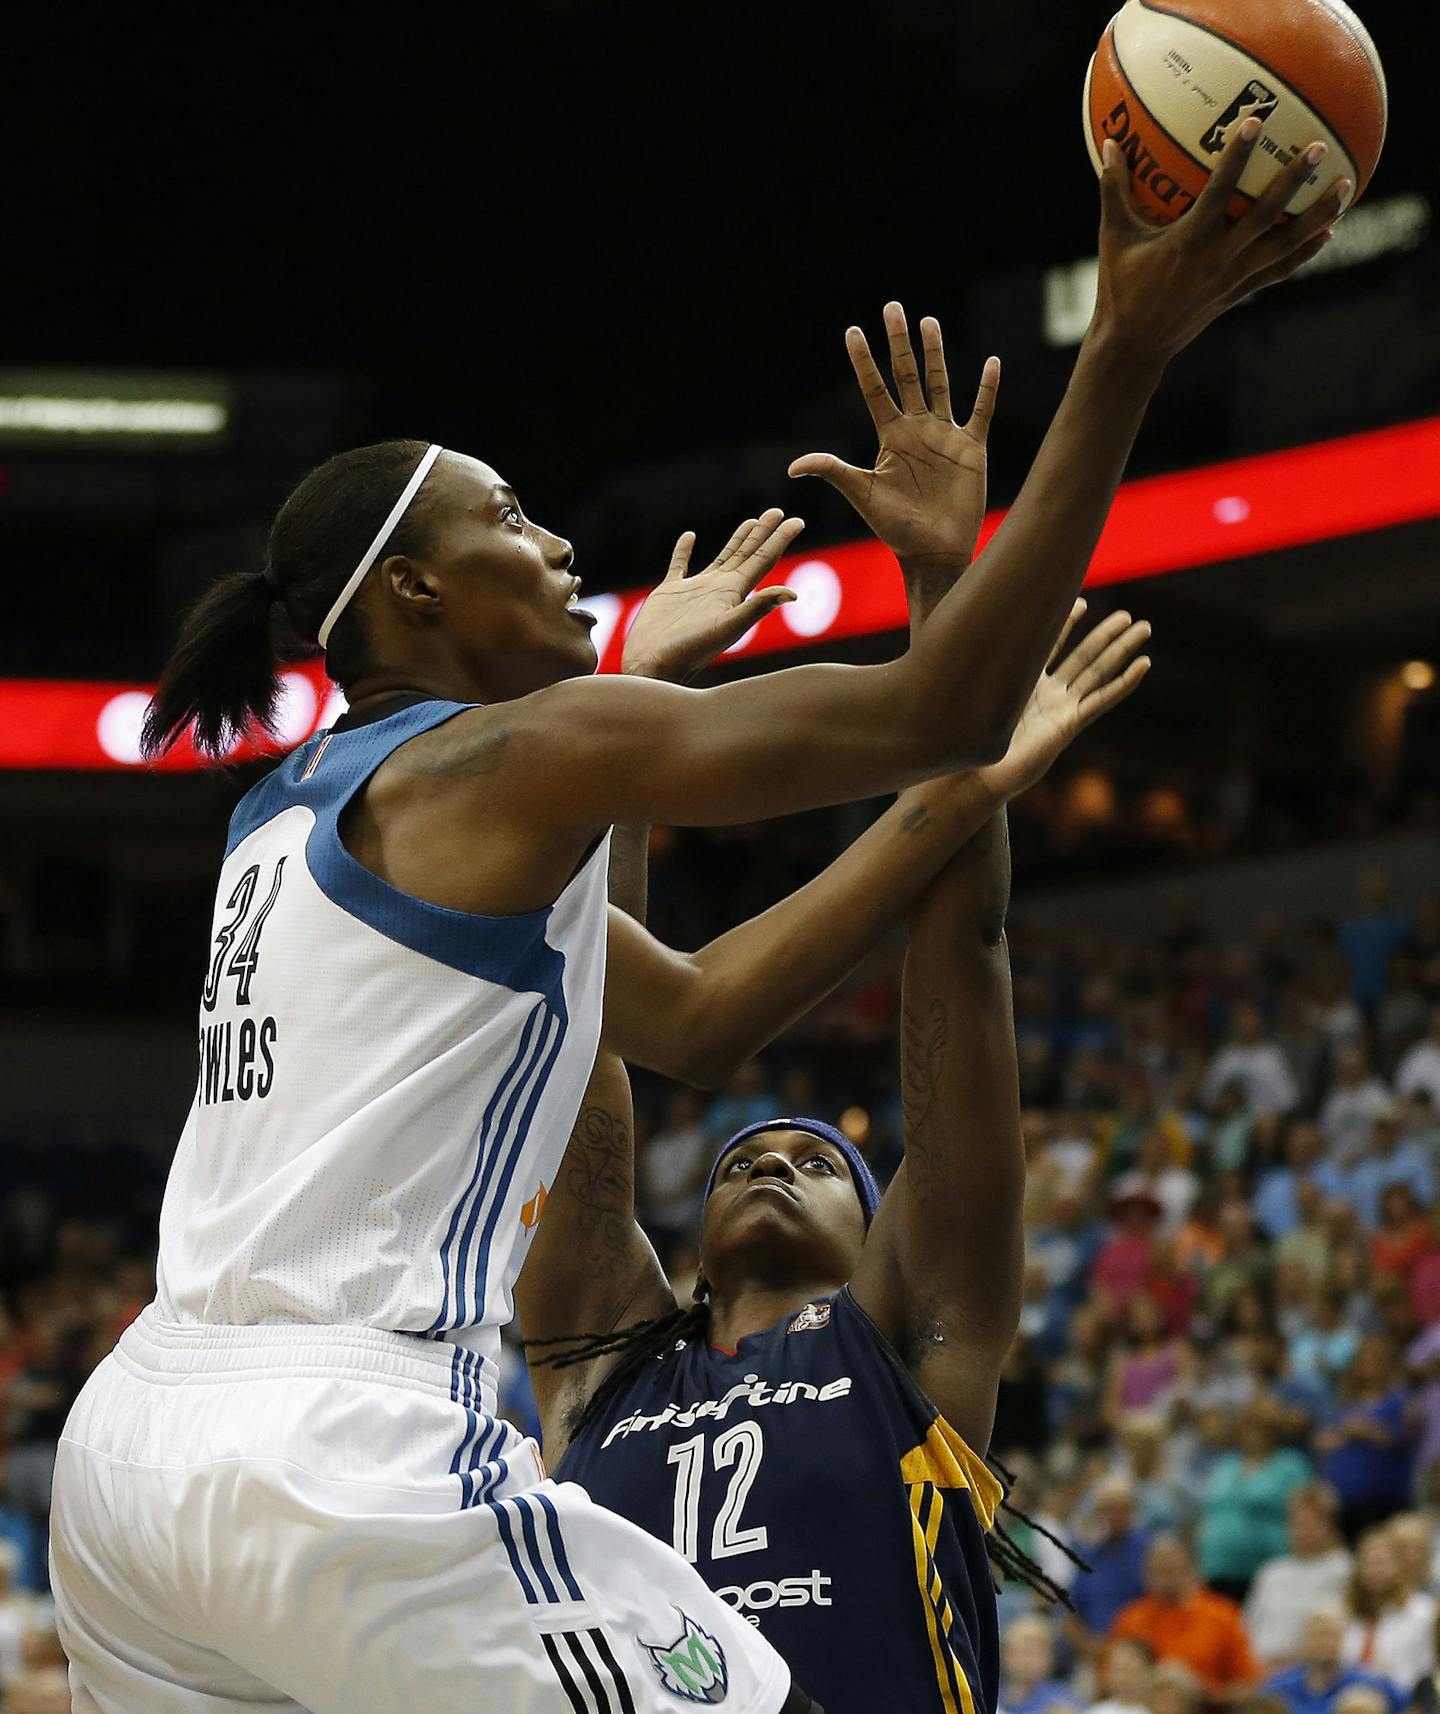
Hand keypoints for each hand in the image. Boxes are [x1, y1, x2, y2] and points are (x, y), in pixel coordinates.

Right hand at [620, 509, 801, 683]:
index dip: (780, 539)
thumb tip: (792, 594)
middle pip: (747, 554)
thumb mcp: (727, 628)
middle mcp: (719, 590)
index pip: (763, 560)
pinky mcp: (670, 592)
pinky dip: (683, 549)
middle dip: (763, 533)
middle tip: (777, 512)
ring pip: (722, 557)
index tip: (796, 520)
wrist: (653, 665)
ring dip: (737, 540)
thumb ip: (756, 608)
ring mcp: (695, 591)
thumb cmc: (690, 651)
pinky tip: (689, 536)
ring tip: (750, 521)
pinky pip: (679, 564)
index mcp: (734, 594)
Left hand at [788, 305, 1000, 567]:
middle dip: (899, 343)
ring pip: (940, 384)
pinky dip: (987, 389)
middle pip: (906, 376)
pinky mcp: (972, 449)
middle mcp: (917, 430)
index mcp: (890, 437)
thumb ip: (833, 471)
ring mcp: (945, 436)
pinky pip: (981, 412)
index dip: (864, 362)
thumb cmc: (895, 528)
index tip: (852, 331)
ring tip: (930, 322)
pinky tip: (992, 363)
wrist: (933, 552)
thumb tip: (793, 466)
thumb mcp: (861, 494)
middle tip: (893, 307)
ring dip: (935, 354)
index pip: (874, 390)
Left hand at [979, 600, 1150, 800]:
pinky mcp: (1070, 725)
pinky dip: (1123, 683)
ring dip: (1121, 651)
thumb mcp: (983, 693)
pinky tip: (1143, 665)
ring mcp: (1063, 709)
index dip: (1066, 625)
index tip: (1081, 602)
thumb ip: (987, 665)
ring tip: (1144, 628)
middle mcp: (1049, 695)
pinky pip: (1101, 700)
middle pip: (1084, 657)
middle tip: (1127, 616)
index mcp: (1025, 685)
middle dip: (1106, 635)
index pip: (1050, 646)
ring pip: (1098, 673)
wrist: (980, 776)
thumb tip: (975, 624)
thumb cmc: (973, 741)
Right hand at [1092, 118, 1348, 367]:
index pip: (1218, 192)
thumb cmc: (1119, 289)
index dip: (1237, 157)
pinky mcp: (1238, 293)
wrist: (1134, 347)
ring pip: (1284, 244)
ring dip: (1317, 216)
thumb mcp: (1114, 238)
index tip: (1256, 122)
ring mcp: (1233, 278)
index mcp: (1188, 242)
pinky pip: (1278, 269)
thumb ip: (1114, 189)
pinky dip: (1304, 251)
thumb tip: (1108, 141)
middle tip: (1320, 147)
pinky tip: (1327, 233)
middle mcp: (1217, 259)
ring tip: (1346, 186)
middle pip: (1265, 216)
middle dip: (1293, 181)